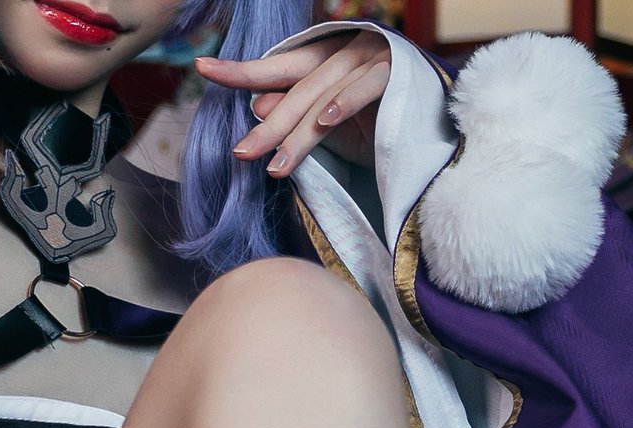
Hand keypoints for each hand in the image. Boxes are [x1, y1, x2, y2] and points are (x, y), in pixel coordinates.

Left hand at [193, 31, 390, 176]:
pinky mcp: (394, 72)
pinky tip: (326, 121)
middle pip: (295, 92)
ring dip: (300, 134)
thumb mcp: (326, 123)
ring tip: (277, 166)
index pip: (274, 68)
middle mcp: (340, 55)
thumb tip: (257, 106)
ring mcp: (367, 60)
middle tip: (241, 152)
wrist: (430, 121)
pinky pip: (366, 88)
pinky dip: (346, 104)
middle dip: (267, 127)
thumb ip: (295, 113)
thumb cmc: (373, 122)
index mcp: (320, 62)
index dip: (239, 70)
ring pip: (325, 98)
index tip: (202, 67)